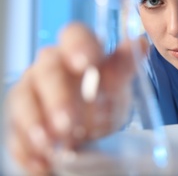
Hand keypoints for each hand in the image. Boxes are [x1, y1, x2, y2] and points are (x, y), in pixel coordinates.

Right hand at [4, 22, 147, 173]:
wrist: (86, 128)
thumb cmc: (102, 99)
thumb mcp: (118, 85)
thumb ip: (124, 67)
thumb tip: (141, 43)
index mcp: (77, 51)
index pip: (74, 35)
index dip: (79, 45)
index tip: (86, 62)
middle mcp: (49, 67)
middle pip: (47, 71)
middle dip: (57, 97)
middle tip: (69, 122)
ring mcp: (30, 92)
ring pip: (24, 99)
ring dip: (35, 123)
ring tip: (52, 145)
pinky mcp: (19, 122)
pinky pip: (15, 134)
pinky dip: (27, 150)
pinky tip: (42, 164)